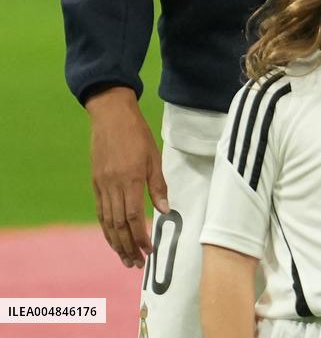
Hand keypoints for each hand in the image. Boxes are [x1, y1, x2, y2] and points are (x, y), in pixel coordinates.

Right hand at [86, 88, 168, 268]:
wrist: (110, 115)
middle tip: (137, 264)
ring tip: (125, 259)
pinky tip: (113, 238)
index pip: (134, 217)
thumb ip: (158, 185)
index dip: (140, 237)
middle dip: (128, 247)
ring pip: (107, 222)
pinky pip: (100, 211)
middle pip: (118, 225)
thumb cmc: (137, 133)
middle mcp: (113, 185)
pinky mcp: (95, 182)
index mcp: (131, 178)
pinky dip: (106, 228)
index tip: (149, 251)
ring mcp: (102, 185)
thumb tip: (165, 211)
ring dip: (116, 243)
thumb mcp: (154, 156)